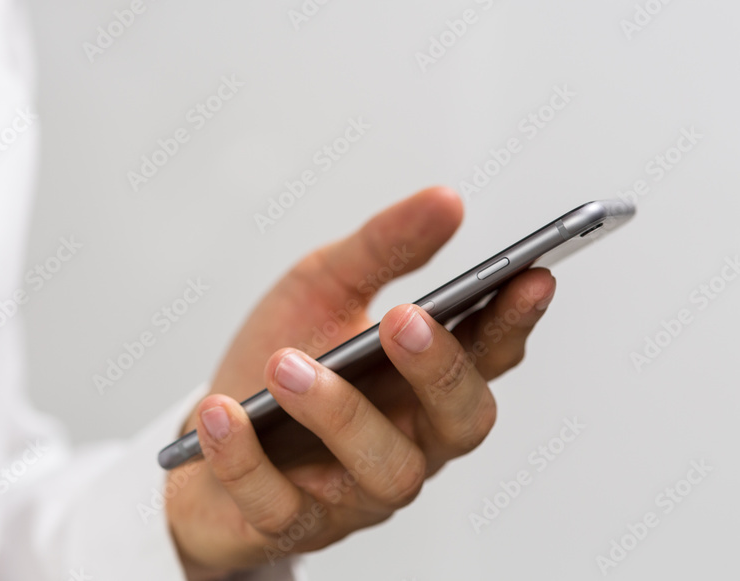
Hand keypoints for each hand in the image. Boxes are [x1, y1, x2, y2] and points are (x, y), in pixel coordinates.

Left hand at [166, 187, 555, 578]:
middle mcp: (409, 441)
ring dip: (337, 415)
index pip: (488, 355)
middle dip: (438, 371)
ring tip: (286, 365)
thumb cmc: (282, 355)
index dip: (514, 321)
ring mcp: (356, 492)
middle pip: (459, 422)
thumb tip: (447, 200)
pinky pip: (282, 505)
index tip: (531, 275)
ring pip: (382, 471)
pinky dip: (247, 460)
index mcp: (425, 382)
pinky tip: (223, 414)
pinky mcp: (294, 523)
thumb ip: (383, 248)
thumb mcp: (323, 287)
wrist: (208, 428)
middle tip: (403, 319)